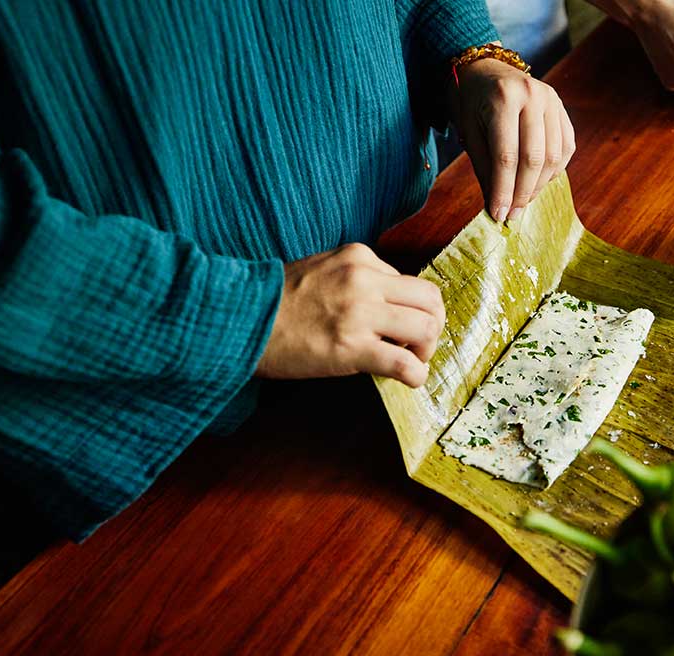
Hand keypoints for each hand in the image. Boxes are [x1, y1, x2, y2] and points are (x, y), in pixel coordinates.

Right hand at [256, 244, 443, 387]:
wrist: (240, 321)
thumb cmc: (277, 302)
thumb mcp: (323, 269)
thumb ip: (359, 279)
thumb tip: (393, 305)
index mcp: (359, 257)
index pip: (411, 282)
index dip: (412, 309)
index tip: (398, 328)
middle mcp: (364, 279)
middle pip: (431, 301)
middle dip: (433, 327)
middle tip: (418, 346)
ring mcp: (359, 312)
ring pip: (427, 328)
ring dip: (426, 350)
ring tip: (409, 360)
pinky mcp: (352, 347)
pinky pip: (405, 363)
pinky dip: (416, 375)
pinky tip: (407, 379)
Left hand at [452, 56, 575, 222]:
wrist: (485, 67)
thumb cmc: (470, 101)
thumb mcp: (468, 131)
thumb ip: (484, 168)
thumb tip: (496, 207)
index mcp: (502, 99)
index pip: (506, 156)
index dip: (503, 190)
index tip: (498, 215)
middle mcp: (533, 96)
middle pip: (533, 158)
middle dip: (522, 193)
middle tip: (512, 215)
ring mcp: (552, 100)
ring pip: (553, 156)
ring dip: (538, 186)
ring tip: (522, 201)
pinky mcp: (562, 108)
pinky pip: (565, 148)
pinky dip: (553, 170)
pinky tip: (537, 182)